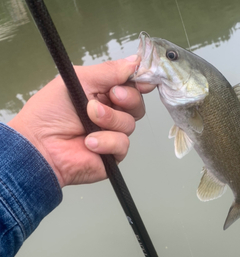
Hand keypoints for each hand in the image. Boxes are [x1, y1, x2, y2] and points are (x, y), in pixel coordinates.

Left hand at [8, 55, 154, 187]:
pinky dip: (106, 141)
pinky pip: (122, 144)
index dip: (138, 81)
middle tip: (112, 96)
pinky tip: (89, 142)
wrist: (40, 145)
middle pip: (136, 104)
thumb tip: (134, 62)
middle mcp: (108, 114)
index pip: (128, 85)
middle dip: (127, 98)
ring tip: (89, 119)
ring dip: (110, 119)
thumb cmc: (49, 113)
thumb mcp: (78, 80)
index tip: (142, 80)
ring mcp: (110, 134)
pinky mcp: (112, 154)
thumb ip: (108, 72)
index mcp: (101, 94)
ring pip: (130, 124)